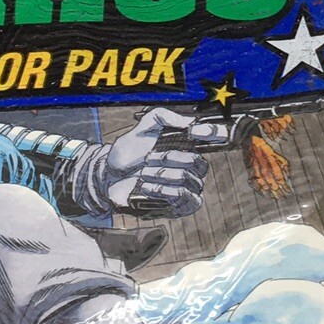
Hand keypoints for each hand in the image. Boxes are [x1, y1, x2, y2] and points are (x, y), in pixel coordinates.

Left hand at [105, 107, 230, 217]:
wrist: (109, 177)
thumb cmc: (128, 153)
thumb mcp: (142, 127)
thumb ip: (164, 117)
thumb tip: (189, 121)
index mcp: (187, 145)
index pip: (214, 137)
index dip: (213, 132)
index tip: (196, 132)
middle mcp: (191, 166)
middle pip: (197, 162)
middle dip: (169, 159)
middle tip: (148, 159)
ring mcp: (188, 187)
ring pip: (188, 180)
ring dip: (161, 175)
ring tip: (143, 175)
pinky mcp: (180, 206)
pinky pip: (185, 198)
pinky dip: (164, 191)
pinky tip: (147, 188)